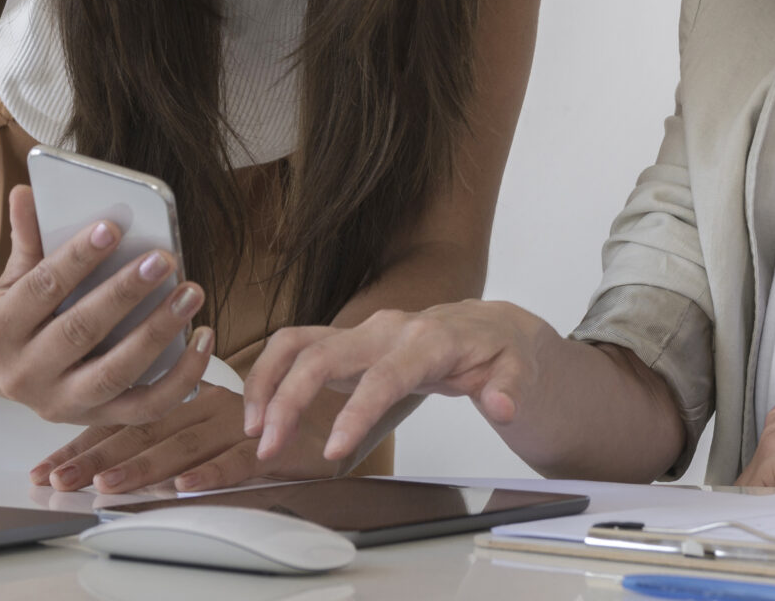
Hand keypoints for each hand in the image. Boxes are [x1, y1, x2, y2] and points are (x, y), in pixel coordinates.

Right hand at [0, 185, 210, 424]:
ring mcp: (62, 404)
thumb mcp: (14, 279)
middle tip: (164, 257)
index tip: (112, 226)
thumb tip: (25, 192)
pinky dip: (181, 377)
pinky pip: (146, 406)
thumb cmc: (22, 314)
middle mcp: (23, 376)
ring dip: (158, 331)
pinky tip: (203, 338)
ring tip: (191, 293)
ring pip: (115, 372)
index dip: (76, 258)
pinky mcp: (98, 420)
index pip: (40, 288)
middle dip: (124, 292)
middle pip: (80, 331)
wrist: (7, 372)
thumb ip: (26, 239)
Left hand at [32, 383, 349, 494]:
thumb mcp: (220, 423)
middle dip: (96, 459)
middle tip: (59, 481)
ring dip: (141, 469)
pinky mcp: (273, 445)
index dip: (86, 443)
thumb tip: (119, 465)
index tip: (48, 467)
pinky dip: (210, 474)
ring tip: (106, 487)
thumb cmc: (281, 418)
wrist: (349, 401)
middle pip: (143, 433)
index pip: (128, 420)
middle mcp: (209, 407)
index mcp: (192, 399)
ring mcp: (239, 425)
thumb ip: (180, 435)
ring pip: (181, 447)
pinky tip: (183, 487)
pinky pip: (237, 461)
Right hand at [243, 300, 554, 464]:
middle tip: (268, 445)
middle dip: (289, 397)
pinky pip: (295, 348)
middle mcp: (386, 329)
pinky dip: (269, 375)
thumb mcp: (519, 369)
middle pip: (322, 353)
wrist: (488, 326)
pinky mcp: (345, 341)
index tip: (334, 449)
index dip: (357, 411)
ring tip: (254, 430)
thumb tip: (501, 406)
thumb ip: (511, 388)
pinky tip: (260, 411)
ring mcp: (361, 332)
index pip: (384, 376)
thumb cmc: (499, 350)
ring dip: (267, 383)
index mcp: (427, 340)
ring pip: (297, 343)